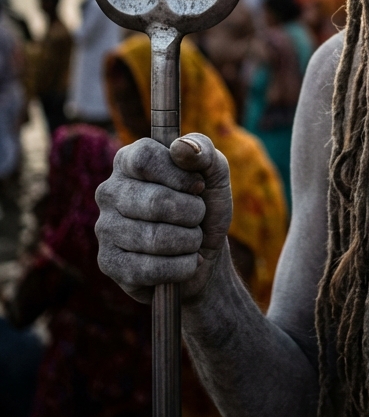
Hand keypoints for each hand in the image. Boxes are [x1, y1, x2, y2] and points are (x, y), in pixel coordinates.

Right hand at [95, 133, 232, 304]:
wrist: (203, 252)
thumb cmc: (205, 204)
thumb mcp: (214, 173)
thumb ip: (204, 150)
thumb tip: (181, 147)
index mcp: (129, 160)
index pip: (145, 159)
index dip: (179, 175)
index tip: (198, 186)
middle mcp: (109, 191)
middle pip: (155, 201)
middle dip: (193, 213)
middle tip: (199, 216)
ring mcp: (104, 228)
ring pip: (154, 239)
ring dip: (190, 241)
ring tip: (192, 239)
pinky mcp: (108, 263)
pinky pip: (149, 269)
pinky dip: (181, 267)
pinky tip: (185, 262)